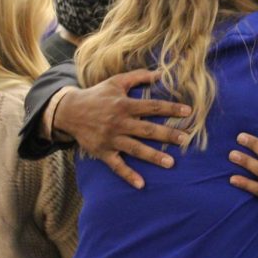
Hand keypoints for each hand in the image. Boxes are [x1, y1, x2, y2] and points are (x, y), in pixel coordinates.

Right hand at [54, 69, 190, 188]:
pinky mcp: (103, 152)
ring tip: (171, 163)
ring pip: (135, 149)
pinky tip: (141, 184)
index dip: (170, 109)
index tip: (188, 112)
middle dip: (167, 135)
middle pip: (147, 129)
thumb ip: (139, 76)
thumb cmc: (97, 95)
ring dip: (153, 156)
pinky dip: (128, 175)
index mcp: (124, 105)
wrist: (69, 111)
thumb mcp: (116, 82)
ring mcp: (111, 139)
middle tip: (186, 139)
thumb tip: (161, 72)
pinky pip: (116, 166)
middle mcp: (119, 122)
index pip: (152, 107)